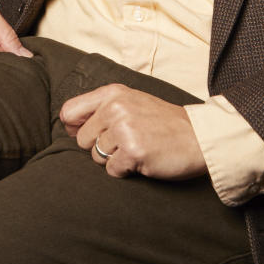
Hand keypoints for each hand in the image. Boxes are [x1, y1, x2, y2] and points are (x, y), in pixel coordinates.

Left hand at [60, 84, 207, 180]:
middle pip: (82, 139)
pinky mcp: (133, 151)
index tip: (91, 134)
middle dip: (99, 147)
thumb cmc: (163, 121)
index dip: (74, 128)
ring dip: (114, 159)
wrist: (197, 137)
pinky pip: (112, 170)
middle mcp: (115, 107)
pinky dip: (125, 170)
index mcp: (113, 92)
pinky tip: (142, 160)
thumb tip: (66, 124)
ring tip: (136, 149)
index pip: (69, 110)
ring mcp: (124, 128)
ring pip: (97, 156)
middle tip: (125, 143)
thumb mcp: (131, 101)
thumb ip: (100, 107)